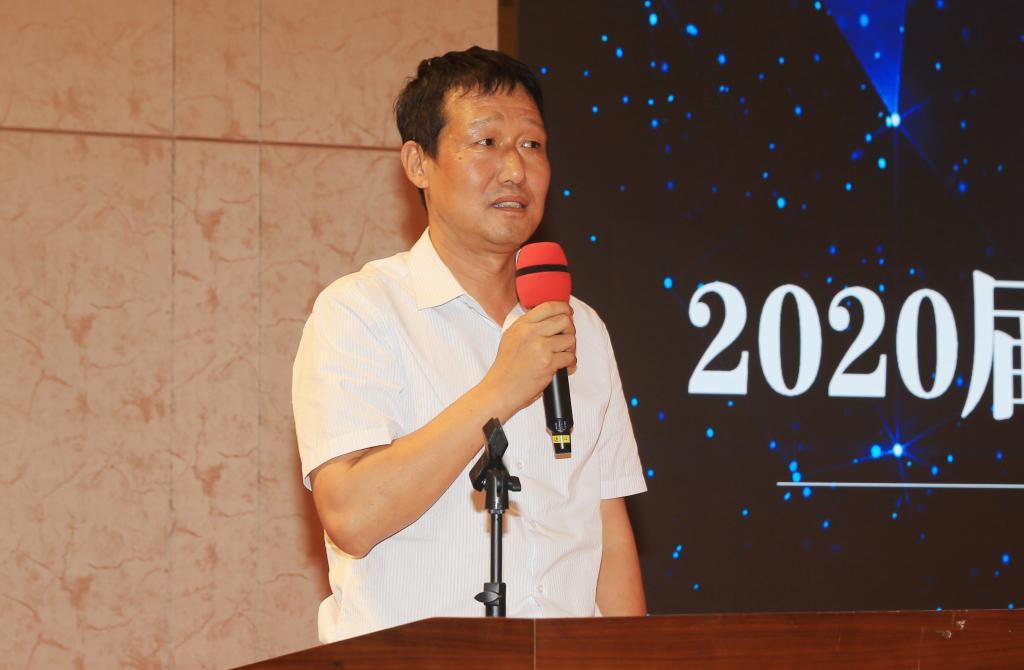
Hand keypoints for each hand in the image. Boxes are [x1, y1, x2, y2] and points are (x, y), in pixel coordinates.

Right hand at [481, 301, 575, 417]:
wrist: (500, 389)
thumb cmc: (506, 367)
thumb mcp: (511, 337)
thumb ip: (527, 326)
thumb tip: (550, 318)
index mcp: (522, 324)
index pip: (549, 306)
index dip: (564, 308)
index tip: (568, 313)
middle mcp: (531, 332)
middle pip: (564, 320)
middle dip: (570, 330)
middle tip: (566, 339)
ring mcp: (540, 347)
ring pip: (570, 339)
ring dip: (570, 349)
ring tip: (563, 356)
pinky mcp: (548, 363)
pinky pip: (571, 358)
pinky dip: (570, 364)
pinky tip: (563, 367)